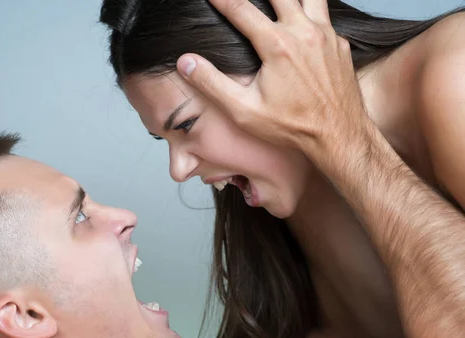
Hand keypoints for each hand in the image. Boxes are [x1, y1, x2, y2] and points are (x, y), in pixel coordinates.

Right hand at [176, 0, 372, 158]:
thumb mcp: (244, 110)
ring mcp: (326, 35)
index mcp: (277, 46)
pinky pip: (324, 15)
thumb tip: (186, 62)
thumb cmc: (292, 127)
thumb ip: (212, 83)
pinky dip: (309, 10)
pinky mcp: (339, 43)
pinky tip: (300, 19)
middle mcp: (304, 33)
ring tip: (275, 3)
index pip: (242, 9)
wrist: (339, 136)